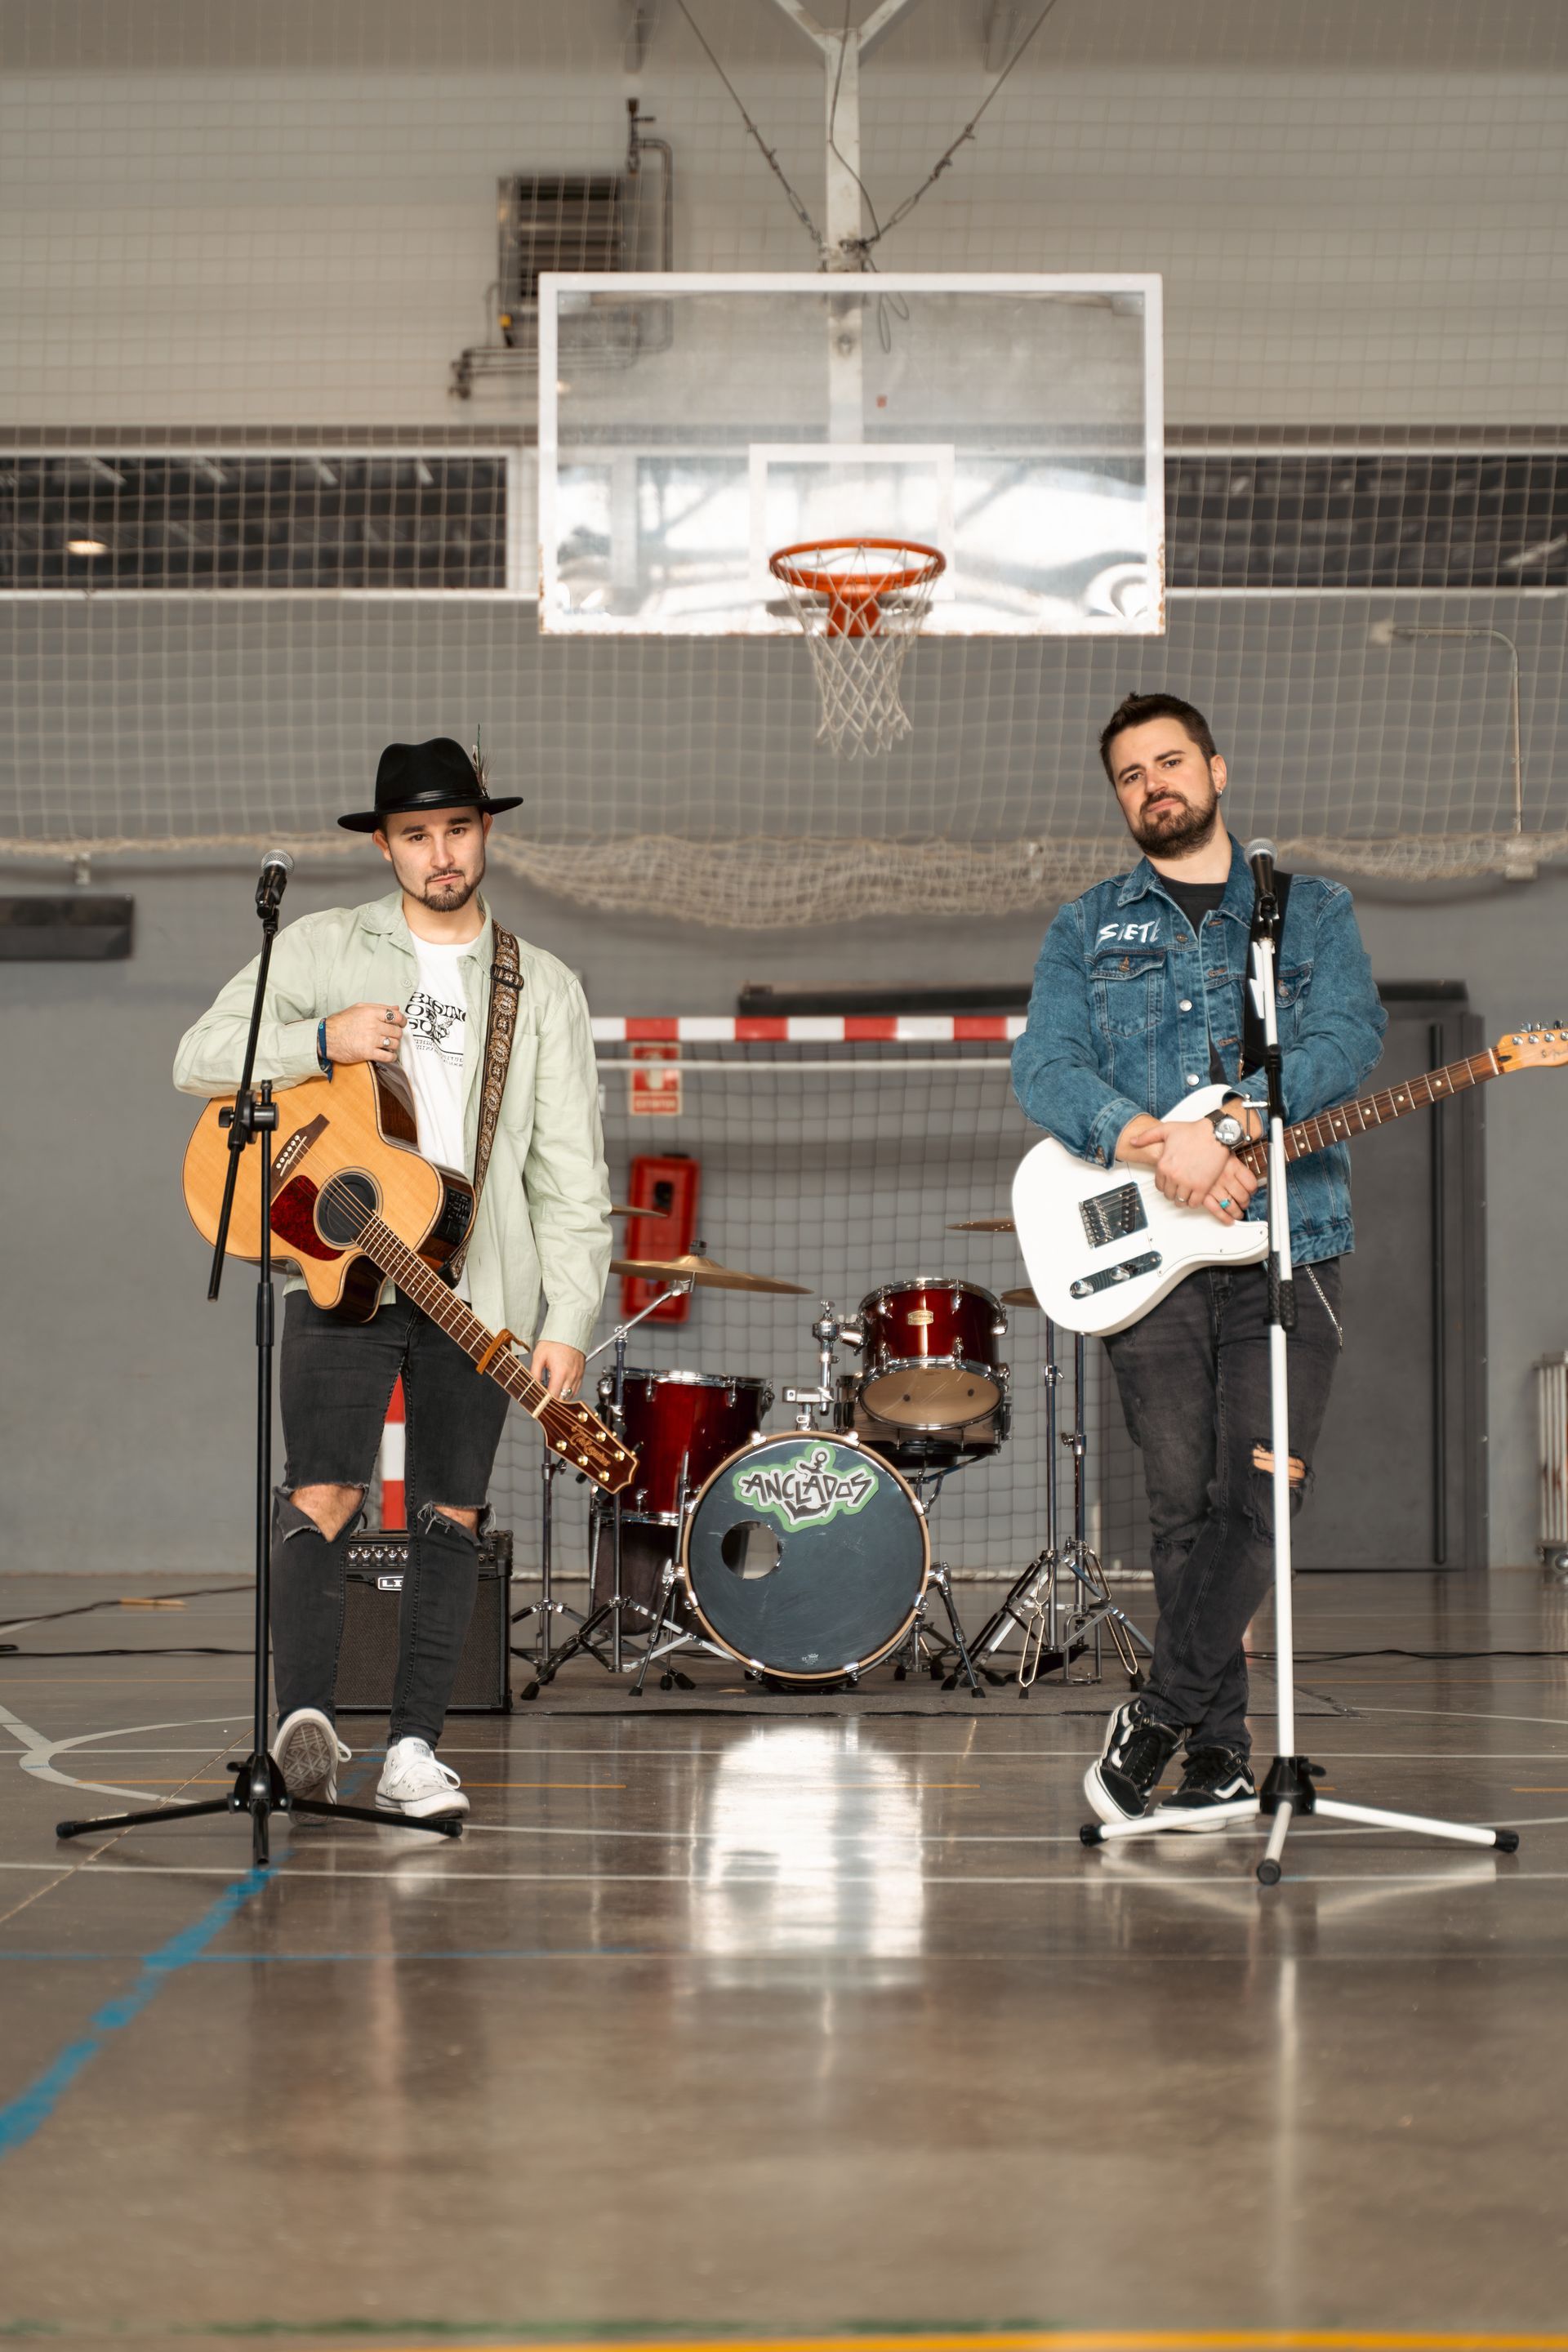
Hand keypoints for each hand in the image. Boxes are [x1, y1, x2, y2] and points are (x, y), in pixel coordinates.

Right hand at [324, 1002, 406, 1065]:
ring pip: (394, 1044)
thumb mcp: (359, 1008)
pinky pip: (388, 1056)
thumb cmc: (341, 1022)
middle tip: (393, 1036)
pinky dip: (391, 1057)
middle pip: (397, 1031)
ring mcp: (371, 1040)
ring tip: (389, 1045)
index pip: (396, 1016)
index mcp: (372, 1013)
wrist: (326, 1037)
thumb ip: (379, 1007)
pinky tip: (388, 1055)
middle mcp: (373, 1025)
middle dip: (397, 1034)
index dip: (402, 1021)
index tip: (402, 1024)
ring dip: (394, 1045)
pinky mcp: (368, 1053)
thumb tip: (396, 1008)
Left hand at [530, 1341, 585, 1400]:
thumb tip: (533, 1385)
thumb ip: (535, 1373)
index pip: (553, 1396)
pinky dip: (569, 1391)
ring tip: (552, 1392)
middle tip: (544, 1398)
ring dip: (561, 1396)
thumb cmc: (554, 1341)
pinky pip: (576, 1388)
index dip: (545, 1401)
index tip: (539, 1402)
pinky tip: (561, 1387)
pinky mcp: (581, 1372)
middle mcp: (571, 1376)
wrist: (569, 1330)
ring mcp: (578, 1375)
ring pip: (570, 1395)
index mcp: (560, 1373)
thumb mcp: (539, 1356)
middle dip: (553, 1400)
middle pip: (562, 1398)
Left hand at [1146, 1121, 1260, 1224]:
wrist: (1215, 1134)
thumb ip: (1147, 1136)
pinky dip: (1193, 1202)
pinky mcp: (1202, 1187)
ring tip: (1187, 1194)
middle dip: (1173, 1192)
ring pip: (1180, 1201)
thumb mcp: (1166, 1129)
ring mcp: (1188, 1183)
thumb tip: (1133, 1141)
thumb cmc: (1193, 1131)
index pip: (1159, 1185)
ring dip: (1182, 1199)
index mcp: (1163, 1165)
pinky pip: (1194, 1203)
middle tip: (1179, 1188)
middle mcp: (1173, 1176)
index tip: (1170, 1182)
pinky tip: (1195, 1196)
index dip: (1165, 1185)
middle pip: (1168, 1195)